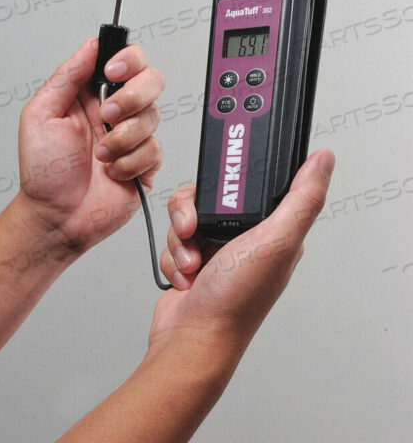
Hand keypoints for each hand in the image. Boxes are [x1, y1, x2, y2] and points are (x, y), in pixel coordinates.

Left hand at [17, 37, 164, 252]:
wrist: (58, 216)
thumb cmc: (45, 171)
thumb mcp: (41, 115)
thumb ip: (67, 76)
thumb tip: (90, 45)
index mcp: (93, 95)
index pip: (126, 61)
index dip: (128, 60)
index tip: (112, 72)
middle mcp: (117, 112)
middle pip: (152, 81)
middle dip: (131, 98)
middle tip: (106, 118)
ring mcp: (133, 137)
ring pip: (152, 117)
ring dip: (122, 139)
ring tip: (100, 155)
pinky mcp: (146, 163)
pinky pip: (154, 150)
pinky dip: (129, 163)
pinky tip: (112, 172)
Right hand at [149, 149, 334, 354]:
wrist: (191, 339)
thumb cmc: (235, 302)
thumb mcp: (276, 241)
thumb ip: (302, 198)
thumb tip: (324, 160)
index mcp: (275, 230)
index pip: (253, 186)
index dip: (233, 183)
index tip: (220, 190)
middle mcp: (248, 238)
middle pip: (212, 196)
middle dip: (195, 213)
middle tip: (196, 230)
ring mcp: (219, 250)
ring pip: (189, 214)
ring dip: (182, 238)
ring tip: (193, 262)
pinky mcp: (194, 259)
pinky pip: (175, 237)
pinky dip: (174, 255)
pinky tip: (187, 276)